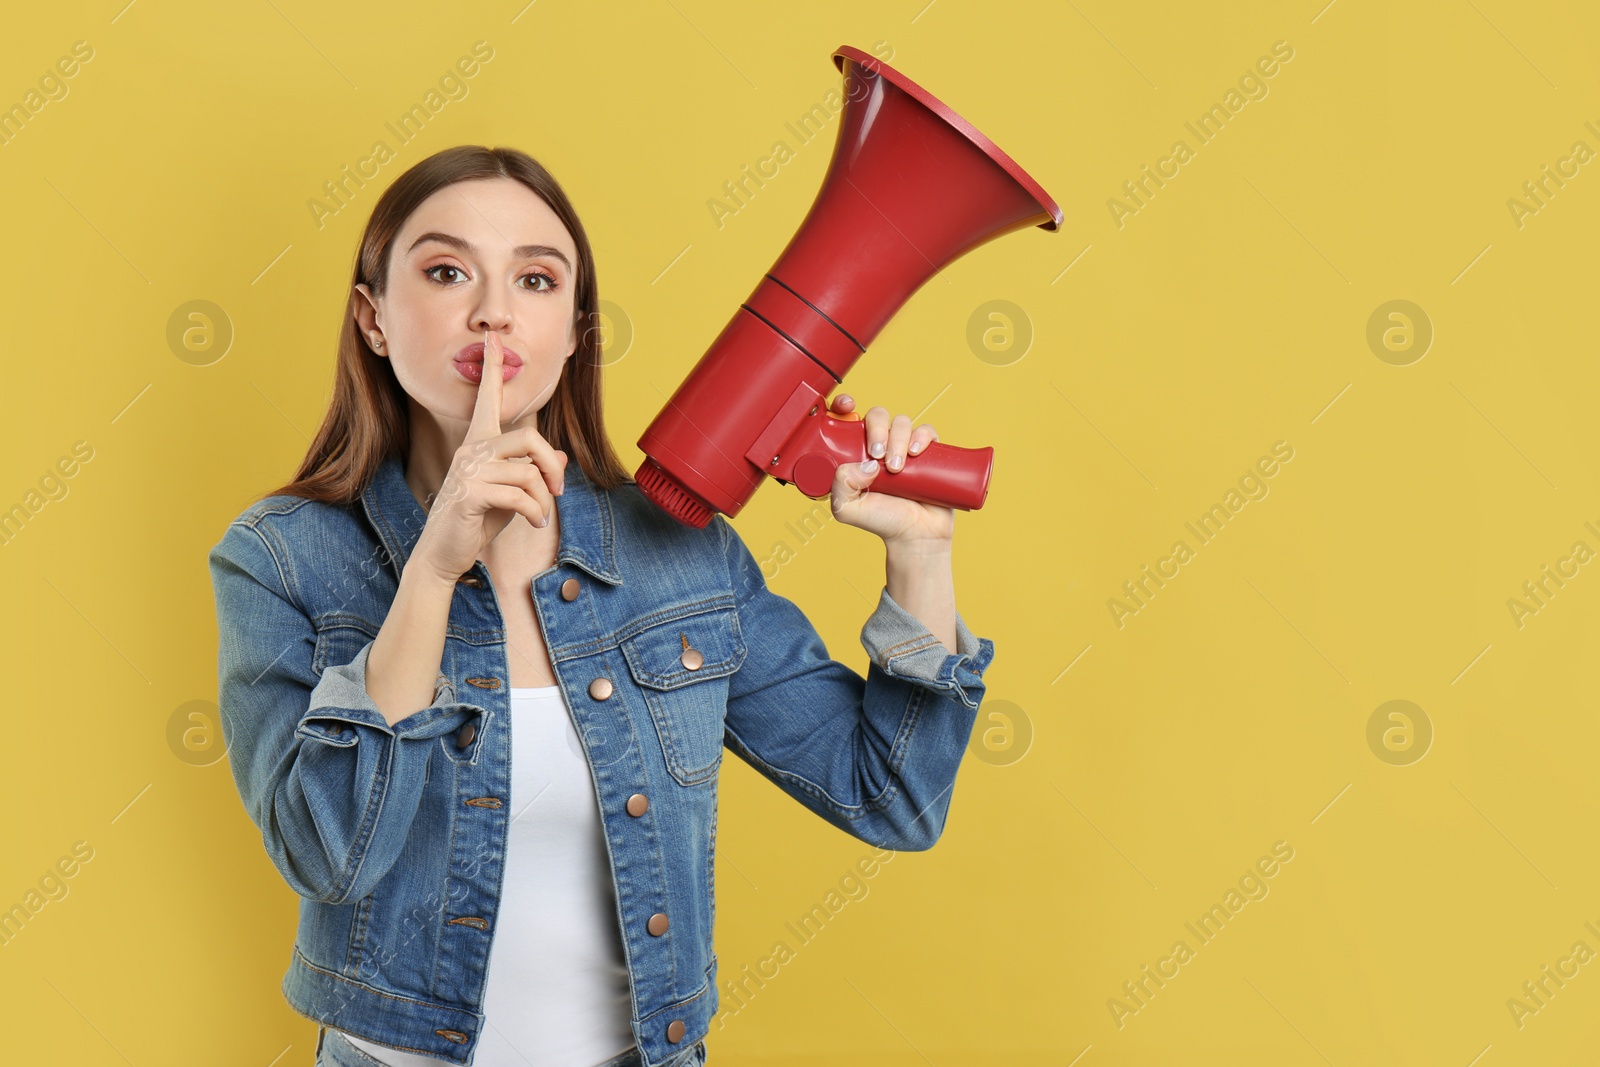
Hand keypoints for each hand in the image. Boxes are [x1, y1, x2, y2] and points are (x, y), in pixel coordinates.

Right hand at [409, 328, 567, 583]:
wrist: (444, 553)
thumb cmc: (476, 521)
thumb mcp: (511, 494)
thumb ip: (532, 472)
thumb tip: (561, 458)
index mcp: (479, 443)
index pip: (487, 398)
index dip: (492, 368)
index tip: (493, 338)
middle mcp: (471, 450)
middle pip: (529, 437)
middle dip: (552, 466)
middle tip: (559, 490)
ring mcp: (468, 470)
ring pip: (528, 471)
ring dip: (544, 498)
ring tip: (540, 514)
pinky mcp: (469, 493)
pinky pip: (519, 496)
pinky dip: (535, 512)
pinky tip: (533, 523)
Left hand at [827, 393, 953, 545]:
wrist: (914, 536)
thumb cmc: (880, 521)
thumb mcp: (846, 508)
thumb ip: (840, 485)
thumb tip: (865, 463)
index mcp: (856, 450)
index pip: (848, 417)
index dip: (844, 405)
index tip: (847, 406)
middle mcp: (880, 444)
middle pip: (877, 415)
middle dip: (877, 430)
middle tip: (877, 456)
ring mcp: (904, 446)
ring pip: (901, 422)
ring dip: (898, 440)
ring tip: (896, 468)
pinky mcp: (929, 451)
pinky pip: (927, 430)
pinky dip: (921, 436)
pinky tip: (916, 453)